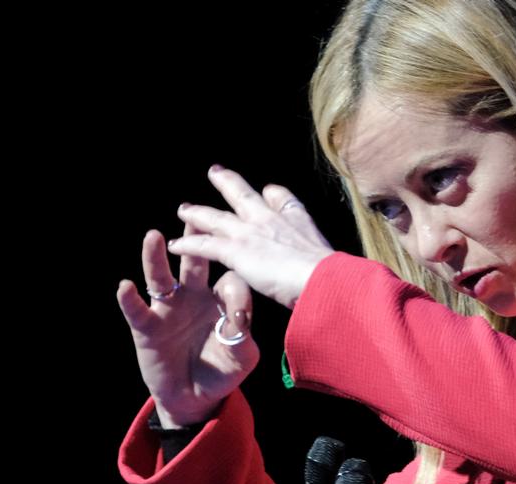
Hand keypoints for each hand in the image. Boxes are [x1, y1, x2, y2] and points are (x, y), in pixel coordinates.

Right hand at [117, 221, 260, 427]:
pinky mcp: (147, 327)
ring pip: (161, 277)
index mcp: (221, 298)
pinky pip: (137, 310)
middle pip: (194, 262)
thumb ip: (243, 336)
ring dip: (156, 257)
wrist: (196, 398)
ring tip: (154, 236)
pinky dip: (130, 299)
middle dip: (194, 238)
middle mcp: (193, 296)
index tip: (239, 308)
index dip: (235, 288)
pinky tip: (126, 286)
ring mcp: (168, 309)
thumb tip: (239, 313)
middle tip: (194, 215)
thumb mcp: (242, 357)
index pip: (230, 279)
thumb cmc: (221, 372)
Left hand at [166, 165, 335, 308]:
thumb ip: (326, 258)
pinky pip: (206, 245)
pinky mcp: (237, 250)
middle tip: (214, 172)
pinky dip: (189, 244)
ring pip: (217, 218)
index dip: (272, 194)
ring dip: (198, 213)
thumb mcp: (335, 261)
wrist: (325, 279)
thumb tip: (339, 268)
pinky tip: (176, 245)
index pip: (282, 198)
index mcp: (298, 221)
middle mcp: (272, 220)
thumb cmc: (335, 277)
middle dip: (228, 183)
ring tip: (183, 209)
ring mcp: (252, 233)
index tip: (266, 190)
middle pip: (244, 195)